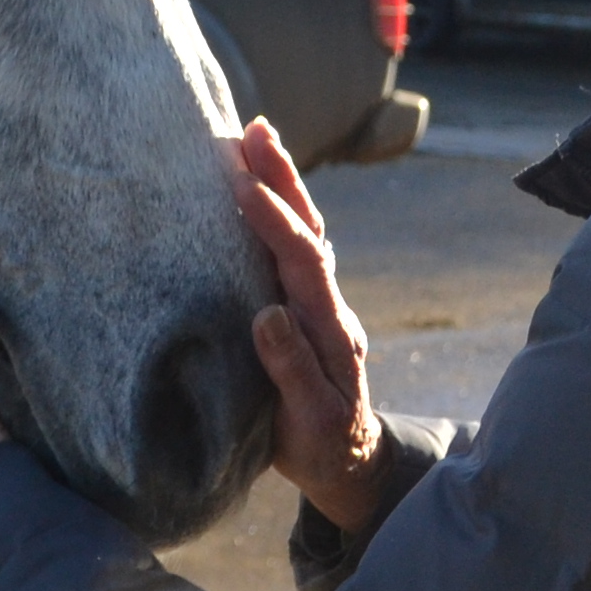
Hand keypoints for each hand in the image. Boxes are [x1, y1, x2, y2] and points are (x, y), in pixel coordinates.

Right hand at [232, 119, 384, 533]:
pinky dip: (276, 211)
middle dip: (283, 178)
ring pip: (304, 231)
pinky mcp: (302, 305)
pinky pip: (291, 247)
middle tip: (253, 130)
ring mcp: (317, 302)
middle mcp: (327, 305)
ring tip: (253, 138)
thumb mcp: (308, 420)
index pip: (303, 261)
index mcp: (330, 327)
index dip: (274, 222)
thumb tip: (268, 314)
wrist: (346, 460)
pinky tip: (256, 187)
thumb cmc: (322, 444)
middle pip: (310, 229)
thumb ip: (291, 369)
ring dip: (281, 184)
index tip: (244, 185)